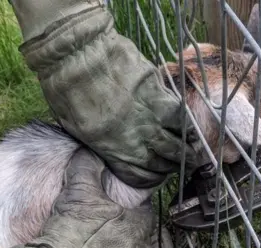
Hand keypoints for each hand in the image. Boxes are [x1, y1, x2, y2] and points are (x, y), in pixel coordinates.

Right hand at [2, 148, 154, 247]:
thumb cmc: (71, 233)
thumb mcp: (78, 191)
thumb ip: (87, 167)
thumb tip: (90, 151)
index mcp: (138, 227)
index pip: (142, 210)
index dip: (126, 204)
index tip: (110, 203)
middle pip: (133, 234)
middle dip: (119, 228)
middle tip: (97, 223)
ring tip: (87, 245)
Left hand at [10, 0, 197, 188]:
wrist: (78, 56)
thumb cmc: (67, 89)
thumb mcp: (76, 127)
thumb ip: (99, 140)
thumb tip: (113, 145)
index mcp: (111, 149)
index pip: (139, 175)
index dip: (152, 178)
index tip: (159, 176)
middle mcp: (134, 138)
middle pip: (163, 161)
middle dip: (174, 165)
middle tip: (181, 163)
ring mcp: (149, 117)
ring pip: (177, 141)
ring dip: (187, 148)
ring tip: (192, 150)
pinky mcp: (158, 94)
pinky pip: (180, 115)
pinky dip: (188, 124)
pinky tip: (192, 128)